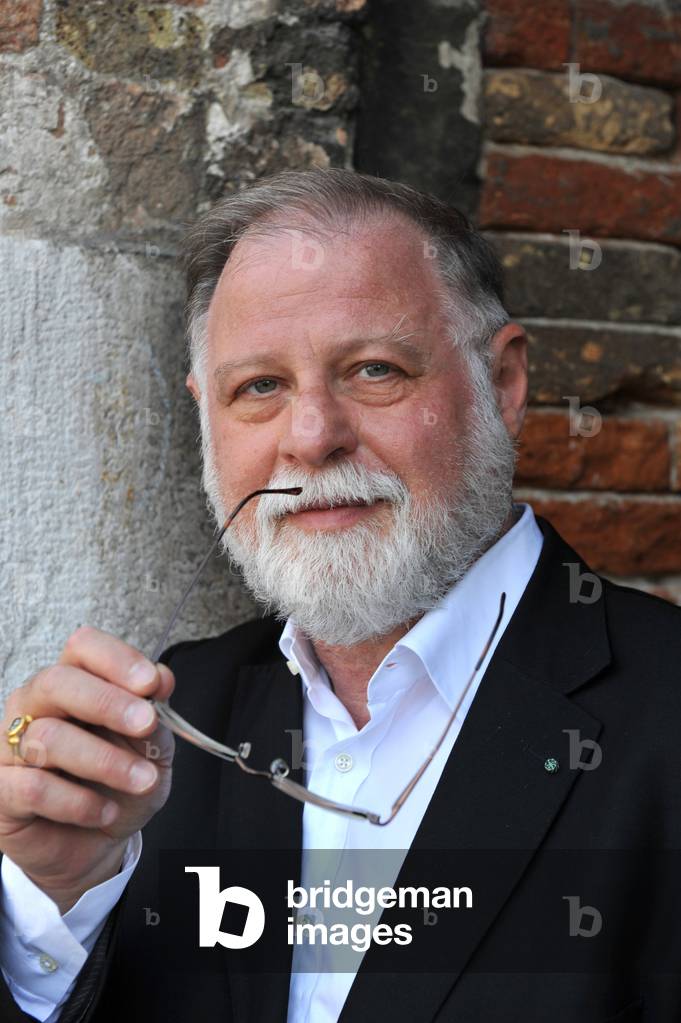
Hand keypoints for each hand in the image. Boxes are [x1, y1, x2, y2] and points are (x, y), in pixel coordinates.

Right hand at [0, 627, 175, 912]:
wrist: (98, 844)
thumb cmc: (120, 782)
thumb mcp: (150, 746)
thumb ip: (154, 710)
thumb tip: (161, 677)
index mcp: (73, 681)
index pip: (82, 647)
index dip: (115, 659)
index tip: (152, 683)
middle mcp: (34, 705)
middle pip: (56, 682)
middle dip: (107, 702)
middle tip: (146, 723)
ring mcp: (11, 747)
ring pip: (47, 737)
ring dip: (105, 761)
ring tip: (142, 781)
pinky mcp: (1, 792)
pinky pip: (34, 788)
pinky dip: (79, 802)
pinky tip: (105, 812)